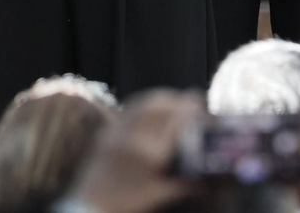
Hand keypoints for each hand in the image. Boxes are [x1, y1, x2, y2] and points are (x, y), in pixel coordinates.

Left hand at [69, 90, 202, 212]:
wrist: (90, 207)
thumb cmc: (126, 204)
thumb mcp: (159, 195)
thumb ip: (185, 185)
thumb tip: (208, 182)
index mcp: (150, 153)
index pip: (176, 119)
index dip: (192, 108)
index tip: (203, 106)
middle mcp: (134, 136)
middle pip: (161, 104)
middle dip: (179, 99)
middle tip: (193, 102)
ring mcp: (118, 131)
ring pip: (144, 101)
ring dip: (163, 97)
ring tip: (175, 102)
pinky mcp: (107, 131)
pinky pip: (128, 108)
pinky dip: (144, 102)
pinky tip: (150, 108)